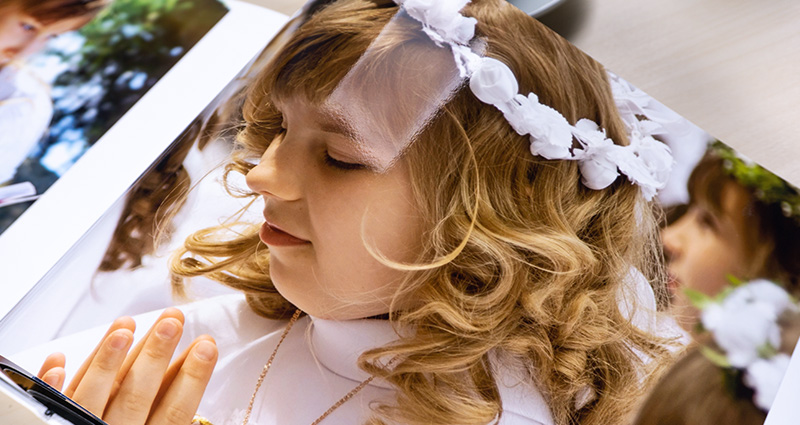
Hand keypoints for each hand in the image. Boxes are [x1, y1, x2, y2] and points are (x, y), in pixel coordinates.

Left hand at [37, 308, 217, 424]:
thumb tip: (202, 417)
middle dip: (156, 354)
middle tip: (173, 320)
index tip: (206, 346)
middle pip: (137, 395)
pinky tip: (61, 359)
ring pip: (94, 395)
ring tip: (126, 325)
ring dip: (109, 359)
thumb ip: (172, 424)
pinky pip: (49, 407)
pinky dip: (53, 383)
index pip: (175, 412)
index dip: (192, 377)